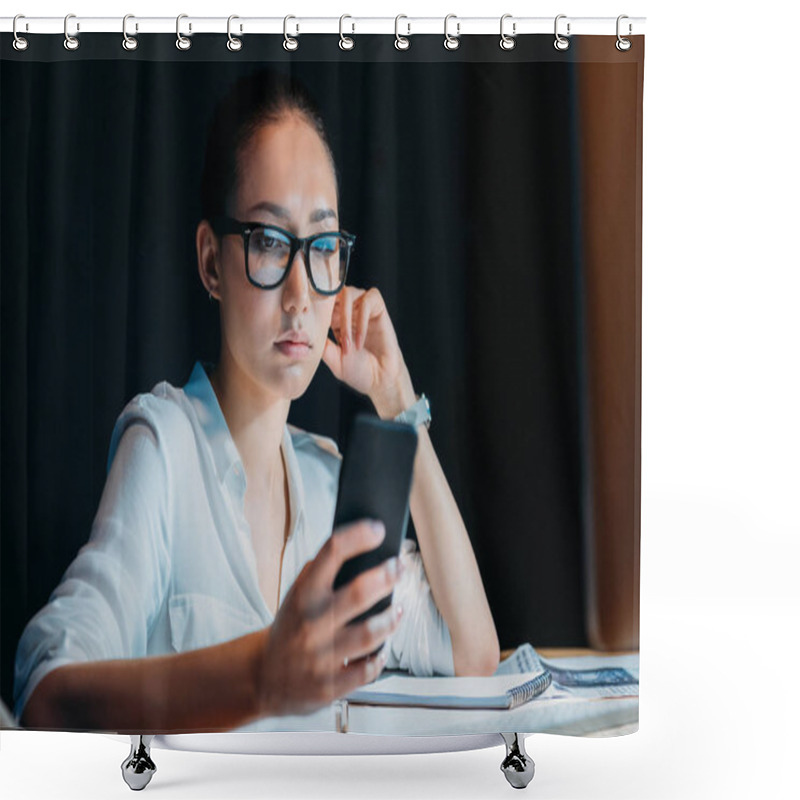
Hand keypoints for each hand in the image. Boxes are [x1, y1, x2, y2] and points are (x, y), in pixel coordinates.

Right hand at [255, 519, 404, 717]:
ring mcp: (320, 656)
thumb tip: (358, 546)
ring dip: (391, 619)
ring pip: (370, 633)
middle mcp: (311, 623)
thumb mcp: (295, 595)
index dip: (357, 536)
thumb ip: (320, 573)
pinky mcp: (329, 686)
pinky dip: (380, 657)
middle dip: (387, 576)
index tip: (377, 529)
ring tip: (398, 609)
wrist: (261, 677)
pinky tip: (383, 646)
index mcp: (302, 595)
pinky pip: (366, 669)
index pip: (331, 553)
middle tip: (399, 567)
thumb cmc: (289, 628)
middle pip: (359, 592)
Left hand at [321, 285, 413, 416]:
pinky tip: (360, 340)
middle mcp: (349, 310)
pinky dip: (361, 320)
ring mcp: (364, 308)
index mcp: (335, 320)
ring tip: (348, 343)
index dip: (315, 306)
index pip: (322, 302)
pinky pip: (368, 300)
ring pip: (348, 293)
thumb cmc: (358, 371)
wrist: (380, 380)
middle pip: (332, 292)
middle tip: (329, 332)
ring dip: (344, 317)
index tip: (311, 321)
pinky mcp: (379, 308)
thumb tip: (306, 334)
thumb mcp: (333, 359)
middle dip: (328, 310)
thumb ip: (322, 344)